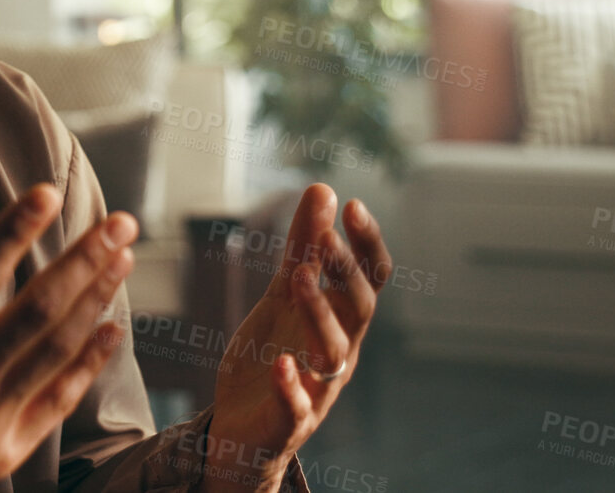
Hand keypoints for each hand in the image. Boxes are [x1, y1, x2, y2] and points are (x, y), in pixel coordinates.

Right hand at [0, 184, 138, 492]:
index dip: (15, 230)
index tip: (47, 194)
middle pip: (38, 308)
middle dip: (85, 260)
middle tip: (120, 222)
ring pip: (57, 349)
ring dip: (96, 300)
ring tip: (124, 258)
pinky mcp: (3, 450)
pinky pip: (57, 400)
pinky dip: (89, 363)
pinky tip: (112, 329)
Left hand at [198, 184, 391, 491]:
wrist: (244, 427)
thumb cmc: (274, 352)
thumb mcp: (284, 294)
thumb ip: (303, 245)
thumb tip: (324, 187)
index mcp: (342, 320)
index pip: (369, 279)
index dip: (367, 244)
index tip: (354, 205)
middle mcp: (339, 353)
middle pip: (358, 310)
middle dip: (345, 272)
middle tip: (325, 235)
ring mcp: (317, 388)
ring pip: (332, 353)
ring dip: (318, 314)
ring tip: (297, 279)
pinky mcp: (288, 420)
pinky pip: (298, 406)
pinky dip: (292, 386)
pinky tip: (282, 363)